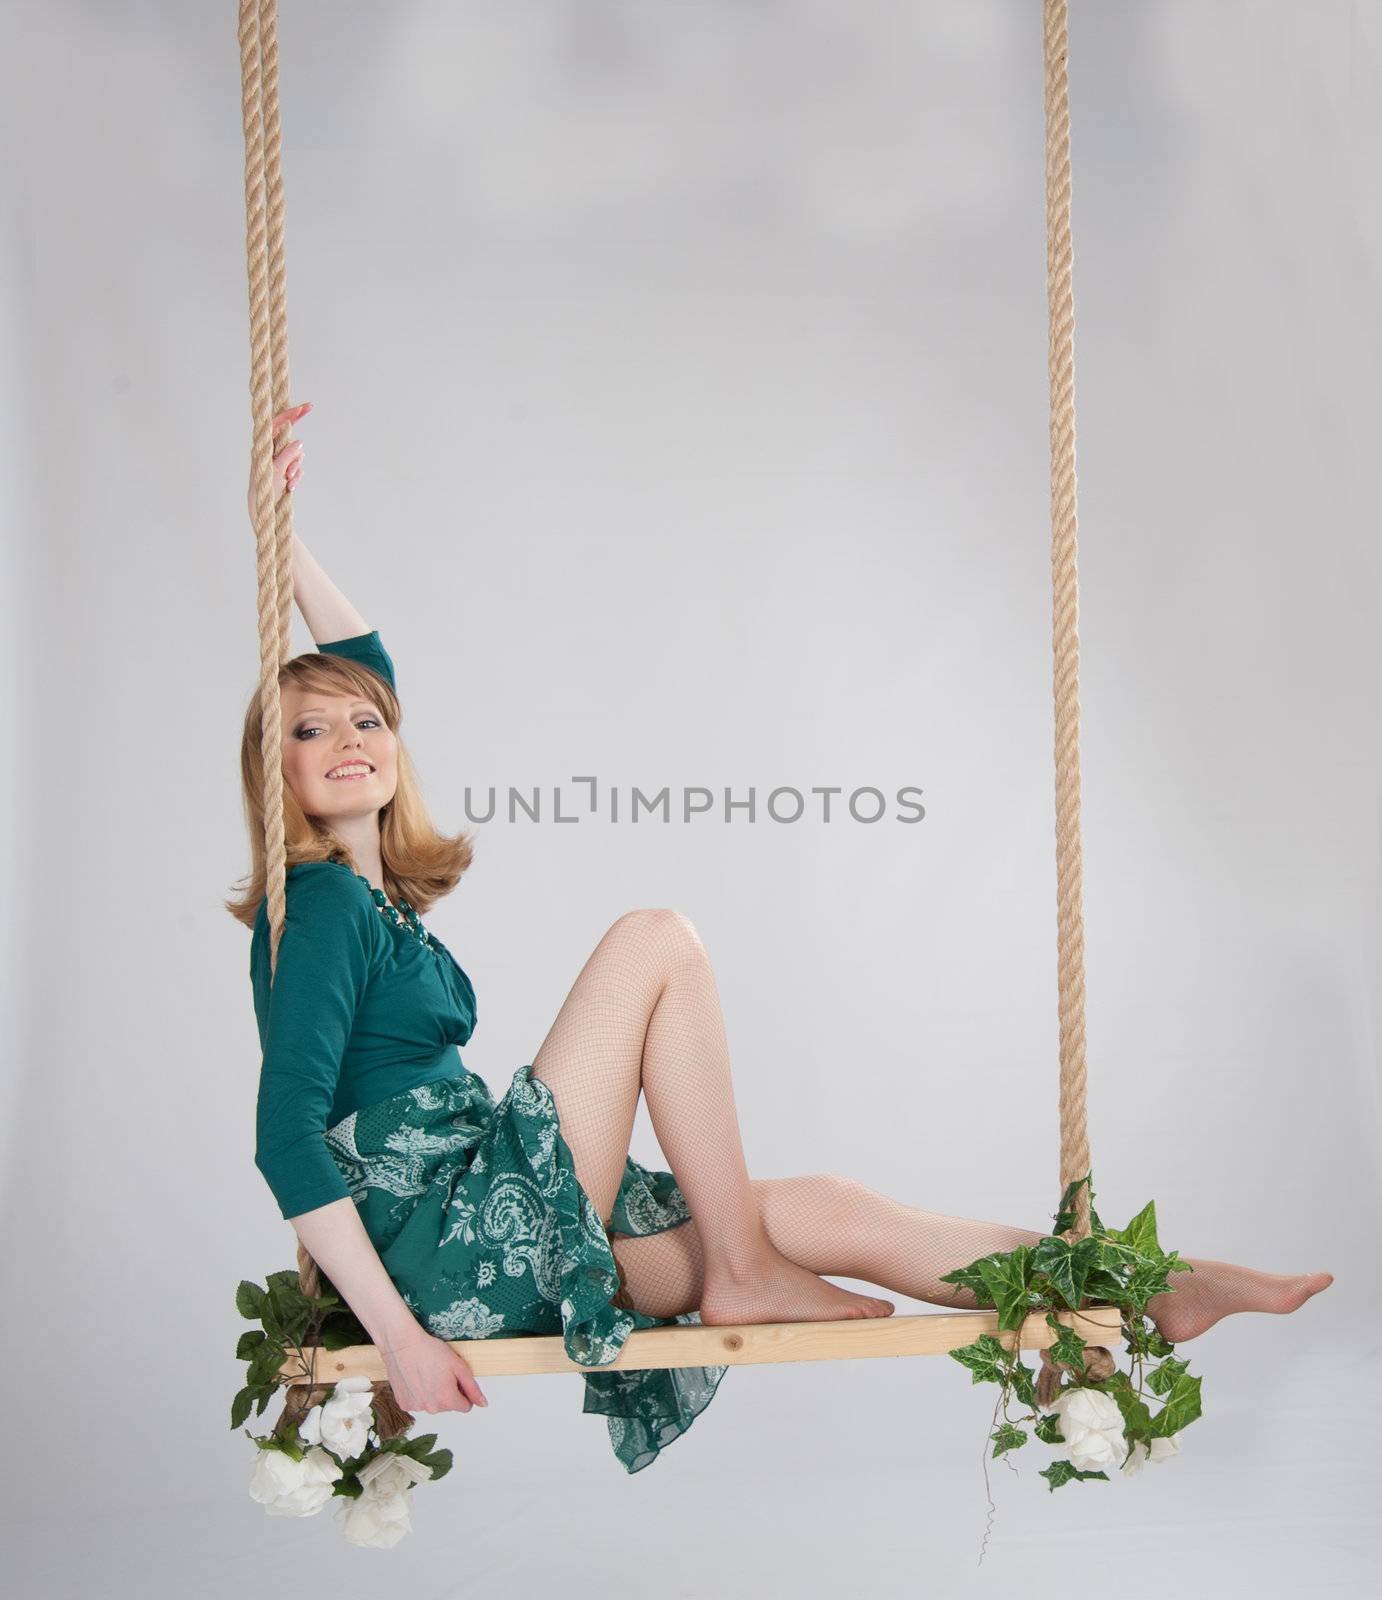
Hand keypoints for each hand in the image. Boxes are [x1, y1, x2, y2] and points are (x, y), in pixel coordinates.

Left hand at [246, 400, 311, 524]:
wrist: (264, 508)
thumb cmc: (264, 487)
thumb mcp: (276, 470)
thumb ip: (287, 455)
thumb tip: (300, 442)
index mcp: (264, 445)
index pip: (278, 424)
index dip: (291, 413)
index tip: (305, 407)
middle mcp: (272, 450)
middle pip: (290, 437)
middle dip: (296, 444)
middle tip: (310, 408)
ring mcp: (280, 460)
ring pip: (297, 454)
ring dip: (296, 467)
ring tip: (288, 479)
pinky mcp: (287, 471)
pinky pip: (298, 468)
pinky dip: (297, 476)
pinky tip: (291, 486)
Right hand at [378, 1325, 489, 1414]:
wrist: (402, 1344)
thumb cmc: (430, 1351)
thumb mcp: (459, 1365)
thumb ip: (473, 1388)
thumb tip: (483, 1404)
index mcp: (447, 1400)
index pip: (465, 1407)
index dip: (463, 1391)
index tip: (455, 1378)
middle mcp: (431, 1409)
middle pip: (448, 1406)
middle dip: (447, 1392)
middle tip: (440, 1372)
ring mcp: (415, 1408)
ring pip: (432, 1404)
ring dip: (432, 1393)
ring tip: (426, 1373)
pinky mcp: (403, 1404)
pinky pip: (418, 1403)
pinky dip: (418, 1394)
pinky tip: (415, 1378)